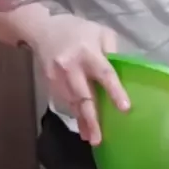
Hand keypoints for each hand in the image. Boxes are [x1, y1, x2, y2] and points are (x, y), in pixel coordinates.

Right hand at [26, 14, 128, 144]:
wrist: (43, 29)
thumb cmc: (79, 30)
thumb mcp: (101, 32)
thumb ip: (112, 51)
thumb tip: (123, 73)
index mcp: (88, 52)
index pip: (104, 74)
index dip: (115, 92)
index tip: (125, 109)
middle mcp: (71, 66)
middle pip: (83, 96)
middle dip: (91, 119)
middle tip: (98, 139)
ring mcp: (57, 76)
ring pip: (72, 103)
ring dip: (81, 121)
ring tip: (91, 137)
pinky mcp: (49, 83)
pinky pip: (64, 101)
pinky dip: (73, 113)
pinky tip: (81, 125)